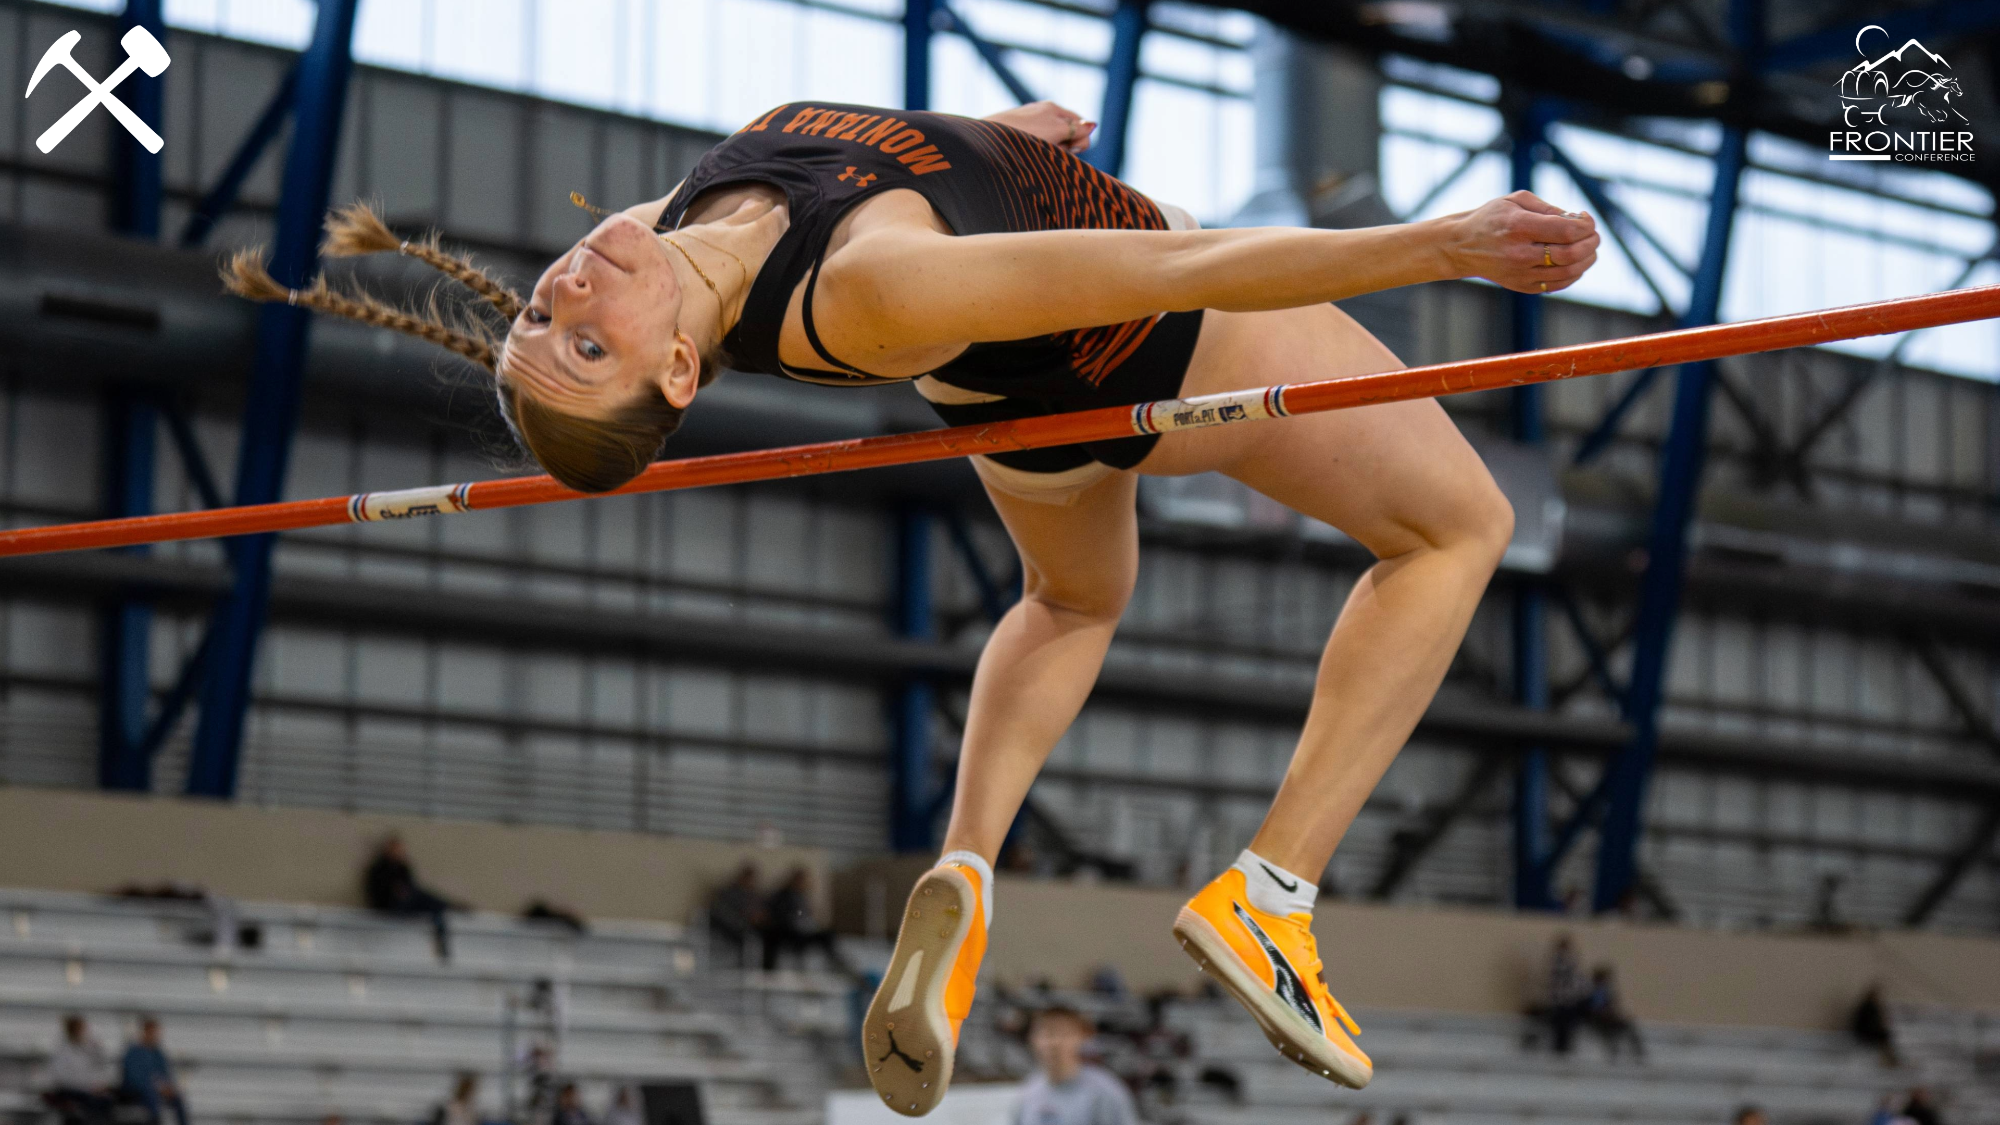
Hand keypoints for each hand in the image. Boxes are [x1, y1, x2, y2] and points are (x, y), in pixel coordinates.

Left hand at [983, 100, 1095, 152]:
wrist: (986, 139)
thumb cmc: (1023, 134)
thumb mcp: (1056, 131)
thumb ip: (1076, 130)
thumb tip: (1092, 125)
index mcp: (1053, 108)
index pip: (1080, 124)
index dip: (1080, 140)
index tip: (1070, 150)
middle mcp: (1041, 112)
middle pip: (1067, 132)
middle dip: (1065, 146)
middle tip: (1053, 152)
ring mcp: (1028, 122)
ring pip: (1052, 140)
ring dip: (1052, 151)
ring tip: (1038, 155)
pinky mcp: (1016, 133)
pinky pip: (1036, 144)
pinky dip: (1037, 152)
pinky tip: (1029, 157)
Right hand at [1439, 191, 1598, 293]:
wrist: (1461, 246)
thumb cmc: (1491, 218)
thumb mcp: (1515, 200)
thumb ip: (1548, 208)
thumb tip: (1578, 219)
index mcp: (1519, 227)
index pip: (1567, 230)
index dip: (1586, 225)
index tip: (1586, 219)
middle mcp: (1520, 253)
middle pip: (1571, 253)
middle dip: (1591, 242)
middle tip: (1593, 235)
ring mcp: (1521, 273)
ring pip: (1569, 272)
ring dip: (1587, 259)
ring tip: (1588, 249)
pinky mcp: (1522, 286)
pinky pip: (1558, 284)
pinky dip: (1574, 273)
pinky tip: (1574, 262)